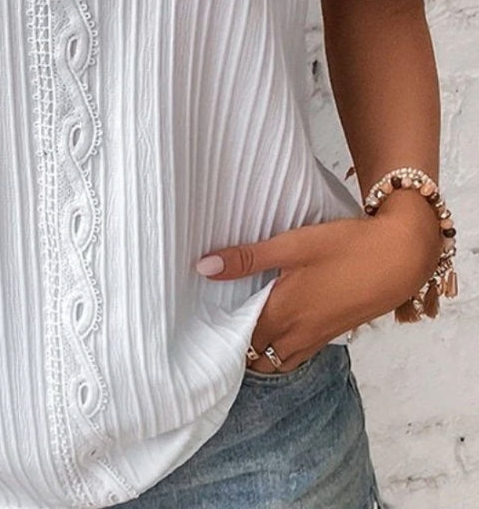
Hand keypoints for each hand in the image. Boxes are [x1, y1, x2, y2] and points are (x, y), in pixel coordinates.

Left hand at [196, 196, 442, 374]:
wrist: (402, 257)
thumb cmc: (346, 248)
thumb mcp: (292, 245)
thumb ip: (247, 258)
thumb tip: (204, 268)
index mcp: (282, 315)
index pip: (239, 341)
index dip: (219, 334)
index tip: (202, 321)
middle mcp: (298, 334)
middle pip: (257, 356)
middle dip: (236, 348)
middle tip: (217, 325)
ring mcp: (319, 337)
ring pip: (280, 359)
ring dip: (261, 350)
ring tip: (243, 327)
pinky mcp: (335, 332)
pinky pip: (301, 352)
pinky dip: (284, 348)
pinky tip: (281, 322)